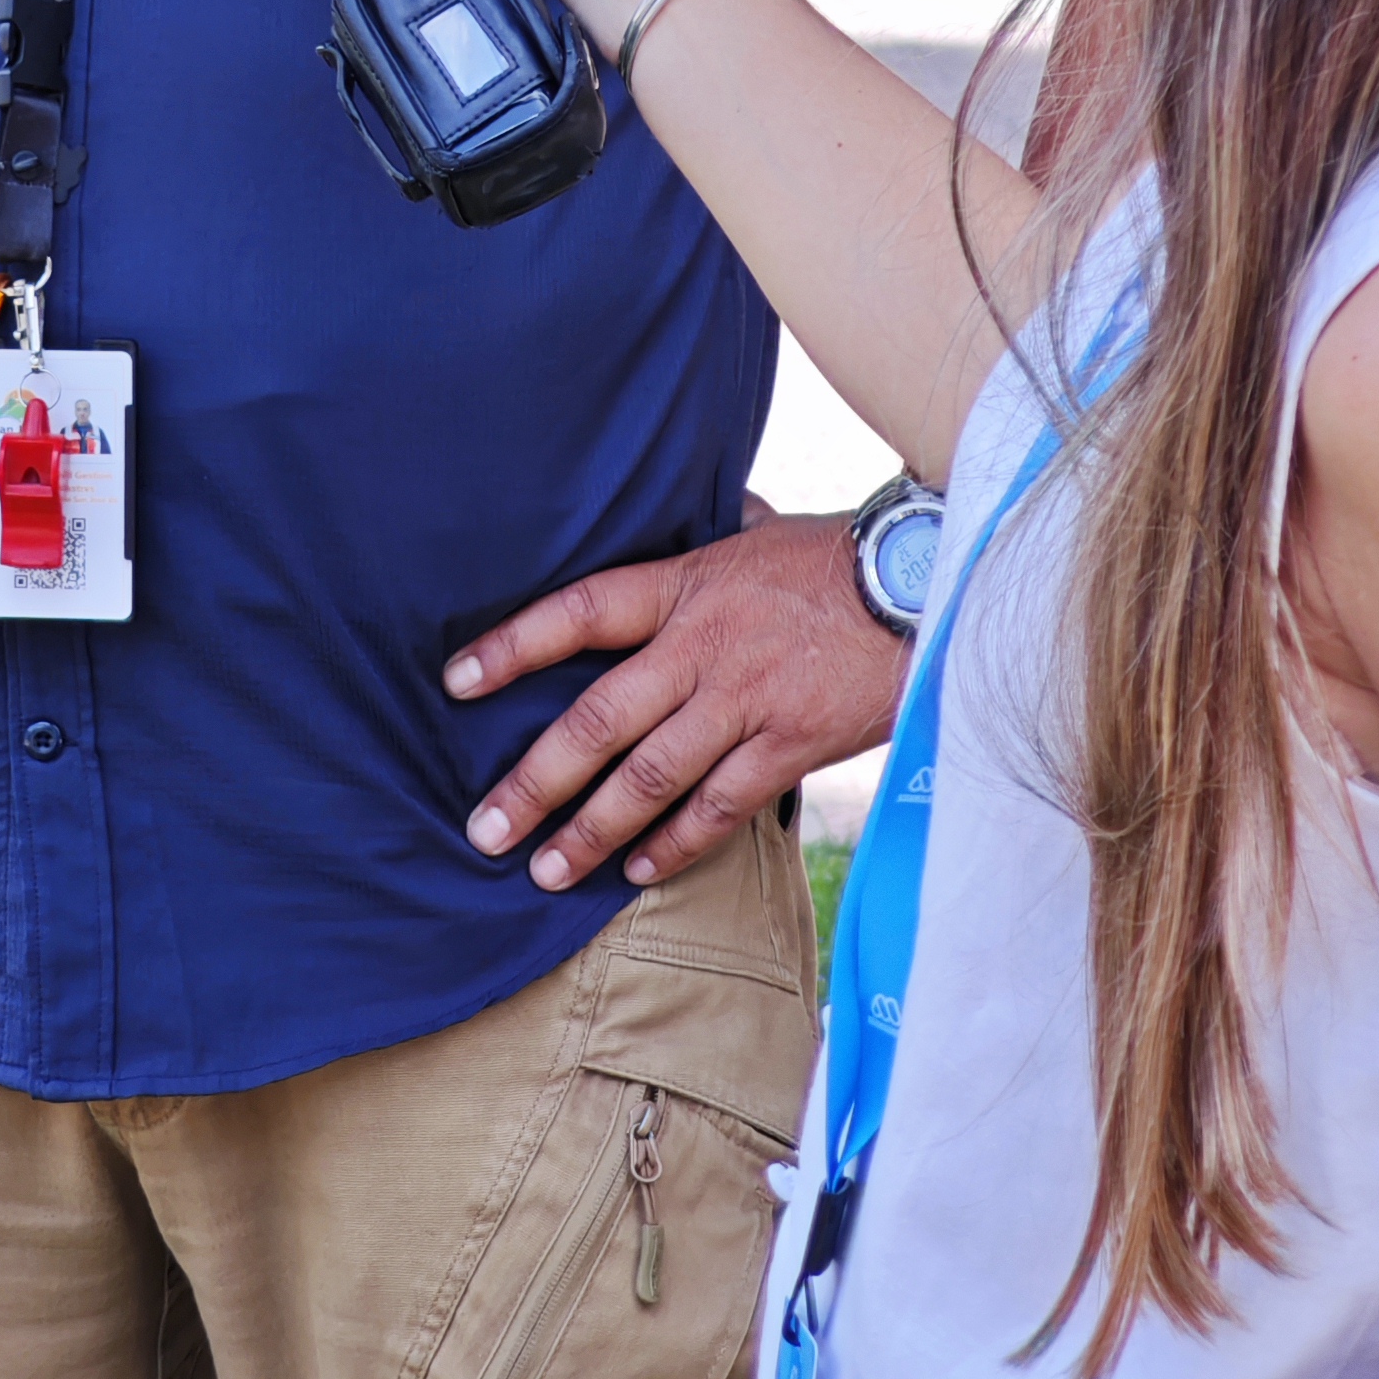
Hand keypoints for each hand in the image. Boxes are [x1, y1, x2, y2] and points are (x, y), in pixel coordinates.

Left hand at [446, 500, 910, 889]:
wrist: (922, 589)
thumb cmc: (830, 557)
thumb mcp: (752, 533)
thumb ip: (701, 541)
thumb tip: (666, 507)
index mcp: (685, 586)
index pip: (580, 612)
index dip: (514, 647)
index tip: (456, 682)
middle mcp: (702, 647)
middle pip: (598, 719)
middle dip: (534, 780)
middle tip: (483, 827)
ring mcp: (745, 702)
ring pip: (649, 777)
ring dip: (591, 830)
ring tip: (544, 869)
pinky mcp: (790, 747)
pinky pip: (719, 808)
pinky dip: (676, 844)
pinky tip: (638, 871)